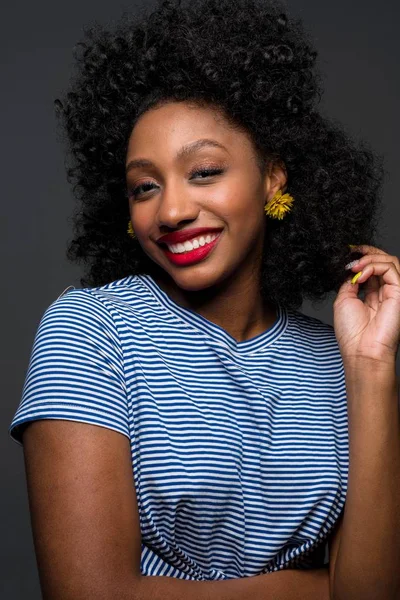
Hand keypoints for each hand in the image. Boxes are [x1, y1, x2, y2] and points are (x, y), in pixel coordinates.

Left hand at [333, 244, 399, 366]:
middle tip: (351, 253)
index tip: (348, 252)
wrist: (361, 351)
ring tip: (355, 266)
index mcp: (372, 295)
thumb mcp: (344, 300)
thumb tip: (351, 268)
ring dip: (369, 258)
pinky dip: (374, 266)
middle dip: (366, 253)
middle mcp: (385, 292)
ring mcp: (393, 292)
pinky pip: (391, 268)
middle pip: (383, 261)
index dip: (362, 257)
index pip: (372, 268)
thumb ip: (350, 282)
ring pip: (389, 261)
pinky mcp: (399, 292)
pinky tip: (361, 274)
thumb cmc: (352, 333)